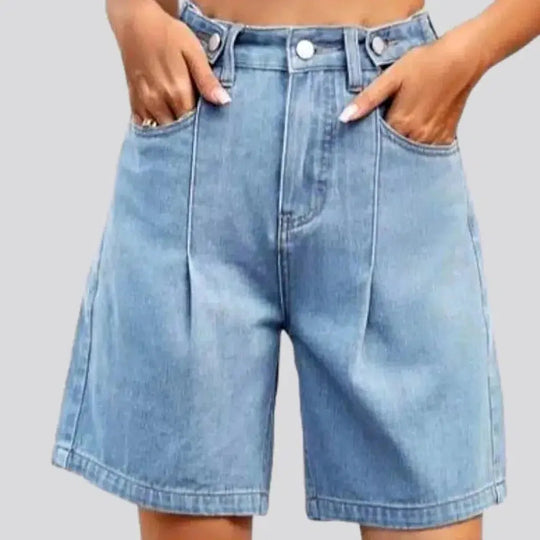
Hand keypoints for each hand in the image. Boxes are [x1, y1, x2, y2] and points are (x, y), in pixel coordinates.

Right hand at [110, 0, 230, 125]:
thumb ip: (207, 80)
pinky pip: (144, 124)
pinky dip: (154, 126)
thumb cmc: (167, 34)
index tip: (210, 125)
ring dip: (171, 131)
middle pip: (177, 129)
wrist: (135, 22)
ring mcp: (144, 102)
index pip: (193, 123)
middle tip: (197, 128)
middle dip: (187, 132)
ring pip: (161, 129)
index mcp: (177, 91)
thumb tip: (223, 101)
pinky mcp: (134, 100)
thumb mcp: (193, 52)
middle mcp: (159, 101)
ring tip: (181, 125)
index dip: (203, 127)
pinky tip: (164, 121)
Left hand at [339, 24, 487, 145]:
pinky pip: (426, 152)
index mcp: (401, 123)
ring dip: (400, 152)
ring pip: (409, 155)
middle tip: (373, 146)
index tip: (357, 143)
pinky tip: (411, 139)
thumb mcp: (392, 76)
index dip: (366, 143)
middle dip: (382, 151)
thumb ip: (367, 99)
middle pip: (392, 152)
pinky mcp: (445, 137)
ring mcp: (433, 139)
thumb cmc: (426, 63)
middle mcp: (417, 136)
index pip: (375, 144)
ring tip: (395, 139)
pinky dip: (417, 149)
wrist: (463, 58)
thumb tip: (344, 117)